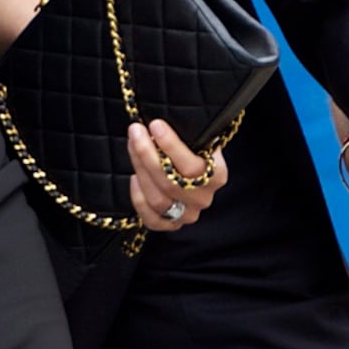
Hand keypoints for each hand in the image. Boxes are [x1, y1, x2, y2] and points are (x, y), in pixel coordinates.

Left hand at [128, 118, 230, 236]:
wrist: (196, 169)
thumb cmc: (195, 150)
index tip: (155, 125)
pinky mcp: (171, 224)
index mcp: (216, 176)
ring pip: (158, 199)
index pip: (191, 166)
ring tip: (132, 146)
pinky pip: (151, 219)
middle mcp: (203, 198)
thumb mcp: (199, 139)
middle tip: (136, 131)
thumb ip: (189, 133)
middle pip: (170, 183)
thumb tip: (161, 123)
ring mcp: (188, 214)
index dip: (170, 145)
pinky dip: (139, 199)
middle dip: (147, 154)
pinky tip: (134, 177)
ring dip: (140, 170)